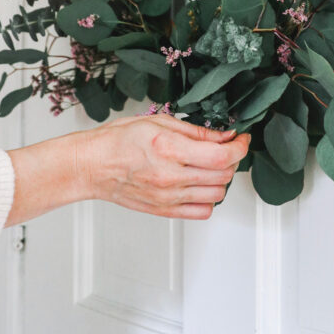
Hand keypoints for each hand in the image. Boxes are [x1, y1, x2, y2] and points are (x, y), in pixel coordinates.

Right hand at [76, 113, 249, 219]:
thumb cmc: (117, 141)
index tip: (241, 139)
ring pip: (217, 194)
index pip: (221, 156)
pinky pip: (202, 211)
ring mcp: (168, 197)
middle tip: (225, 148)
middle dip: (232, 159)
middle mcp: (171, 177)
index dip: (239, 147)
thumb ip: (195, 130)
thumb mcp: (158, 121)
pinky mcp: (164, 211)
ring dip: (222, 179)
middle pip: (224, 175)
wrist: (92, 166)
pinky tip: (200, 184)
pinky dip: (209, 198)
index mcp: (169, 149)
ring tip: (211, 165)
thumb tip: (223, 134)